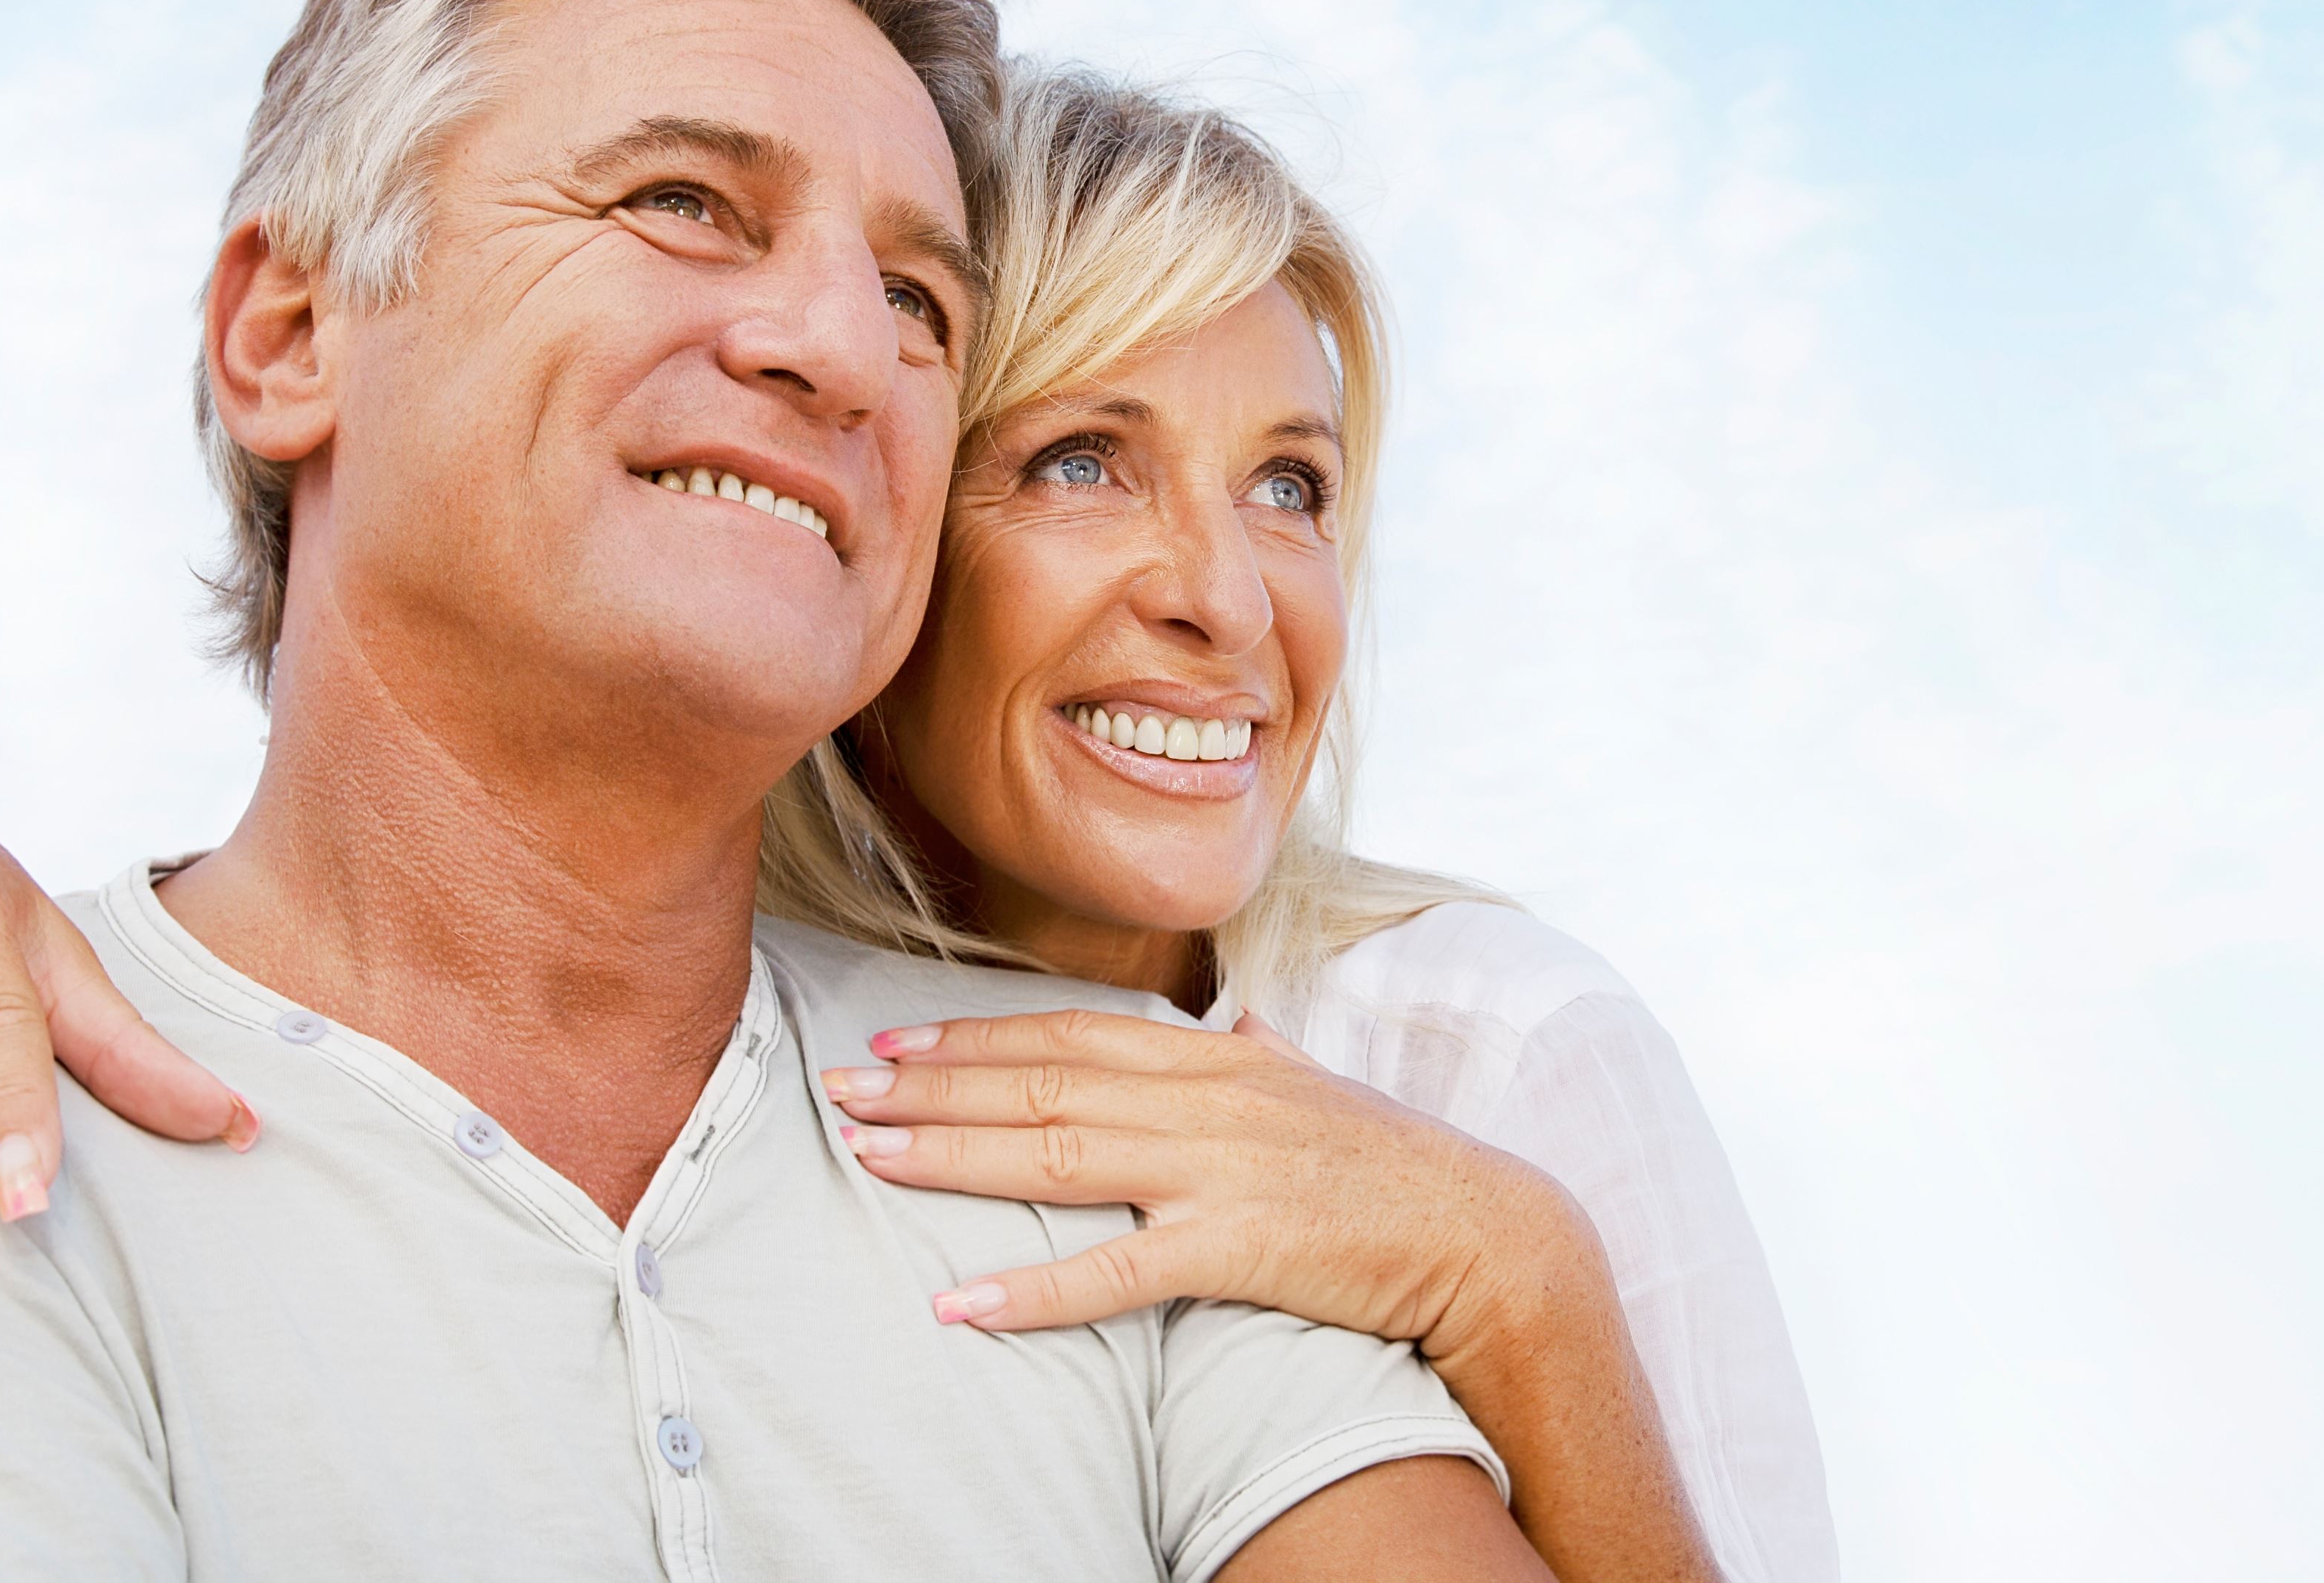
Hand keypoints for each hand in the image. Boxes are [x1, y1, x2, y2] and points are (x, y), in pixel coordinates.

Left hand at [819, 1006, 1568, 1349]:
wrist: (1484, 1232)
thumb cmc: (1395, 1166)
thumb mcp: (1320, 1085)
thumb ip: (1266, 1051)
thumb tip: (1241, 1019)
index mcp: (1215, 1057)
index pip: (1070, 1035)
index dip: (977, 1038)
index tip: (898, 1044)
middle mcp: (1204, 1097)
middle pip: (1041, 1082)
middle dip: (931, 1087)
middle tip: (839, 1090)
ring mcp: (1218, 1169)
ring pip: (1056, 1153)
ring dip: (952, 1156)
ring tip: (867, 1156)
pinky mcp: (1238, 1245)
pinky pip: (1117, 1272)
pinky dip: (1035, 1287)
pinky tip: (964, 1303)